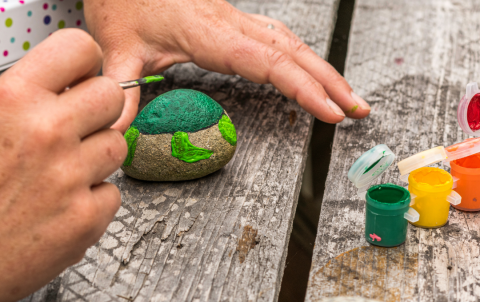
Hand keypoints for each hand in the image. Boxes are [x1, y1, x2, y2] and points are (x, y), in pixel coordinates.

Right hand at [0, 29, 125, 300]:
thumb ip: (17, 95)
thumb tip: (60, 78)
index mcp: (12, 99)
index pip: (79, 48)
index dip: (83, 64)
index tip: (78, 79)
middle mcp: (46, 132)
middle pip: (112, 96)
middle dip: (96, 110)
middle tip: (75, 128)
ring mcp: (70, 177)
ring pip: (117, 144)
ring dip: (95, 156)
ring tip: (61, 172)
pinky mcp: (86, 218)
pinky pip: (112, 191)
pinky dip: (93, 198)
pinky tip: (62, 205)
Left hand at [84, 0, 370, 132]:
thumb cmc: (125, 5)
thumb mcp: (119, 49)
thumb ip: (122, 91)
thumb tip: (120, 134)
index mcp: (212, 34)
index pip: (271, 62)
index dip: (305, 88)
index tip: (331, 112)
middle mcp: (232, 26)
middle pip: (294, 52)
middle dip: (331, 82)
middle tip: (358, 110)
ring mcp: (237, 22)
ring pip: (293, 44)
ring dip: (323, 69)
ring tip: (348, 96)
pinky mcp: (234, 24)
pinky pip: (279, 40)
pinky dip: (303, 58)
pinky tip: (312, 70)